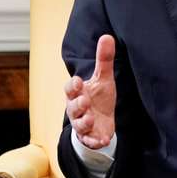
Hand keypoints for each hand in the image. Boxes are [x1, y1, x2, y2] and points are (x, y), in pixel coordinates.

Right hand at [64, 34, 116, 148]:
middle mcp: (77, 109)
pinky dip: (94, 141)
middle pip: (72, 107)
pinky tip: (102, 140)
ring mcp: (83, 124)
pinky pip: (90, 141)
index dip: (73, 86)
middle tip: (85, 100)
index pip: (70, 88)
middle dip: (77, 104)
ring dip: (84, 122)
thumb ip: (104, 59)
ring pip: (79, 124)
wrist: (101, 122)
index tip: (78, 81)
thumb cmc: (99, 97)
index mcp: (77, 94)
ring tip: (90, 119)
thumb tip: (107, 36)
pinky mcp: (91, 137)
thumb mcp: (103, 78)